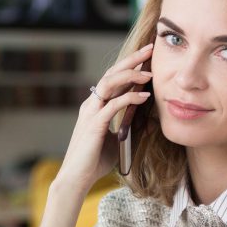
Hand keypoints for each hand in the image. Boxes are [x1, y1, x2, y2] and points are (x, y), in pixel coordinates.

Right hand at [56, 44, 153, 194]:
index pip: (113, 78)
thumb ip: (127, 127)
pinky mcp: (95, 124)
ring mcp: (91, 113)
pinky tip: (145, 95)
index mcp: (95, 106)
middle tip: (150, 48)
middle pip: (111, 73)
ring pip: (109, 83)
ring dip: (130, 74)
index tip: (147, 57)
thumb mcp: (116, 140)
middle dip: (131, 59)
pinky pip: (113, 104)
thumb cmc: (94, 161)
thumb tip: (148, 121)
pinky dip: (130, 97)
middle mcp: (92, 104)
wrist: (76, 178)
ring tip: (149, 71)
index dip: (129, 66)